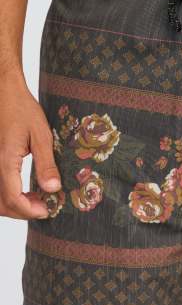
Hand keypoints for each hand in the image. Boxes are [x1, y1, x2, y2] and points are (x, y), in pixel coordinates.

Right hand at [0, 75, 60, 218]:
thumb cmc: (22, 109)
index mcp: (4, 161)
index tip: (47, 210)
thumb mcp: (41, 135)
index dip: (30, 210)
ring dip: (13, 205)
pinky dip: (7, 195)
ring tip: (36, 200)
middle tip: (44, 207)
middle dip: (22, 211)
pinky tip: (23, 191)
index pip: (12, 198)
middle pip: (1, 204)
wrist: (4, 93)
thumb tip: (53, 189)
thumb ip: (46, 164)